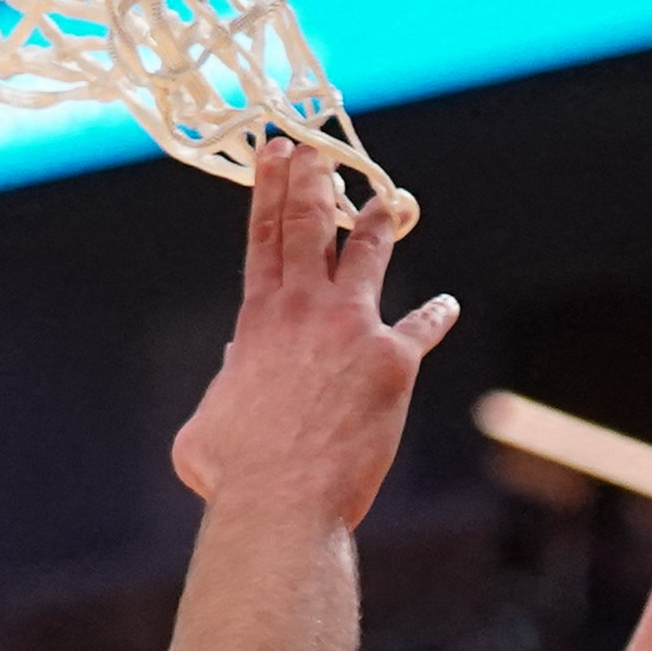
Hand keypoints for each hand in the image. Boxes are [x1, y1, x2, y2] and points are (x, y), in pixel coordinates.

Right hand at [171, 136, 456, 525]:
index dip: (270, 190)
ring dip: (377, 223)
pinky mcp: (392, 359)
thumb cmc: (236, 475)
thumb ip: (220, 389)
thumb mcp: (204, 428)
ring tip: (386, 198)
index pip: (264, 238)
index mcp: (258, 320)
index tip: (274, 152)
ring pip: (368, 256)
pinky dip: (434, 317)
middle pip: (311, 226)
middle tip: (319, 149)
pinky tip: (447, 306)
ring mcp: (350, 328)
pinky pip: (420, 328)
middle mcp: (303, 309)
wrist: (282, 501)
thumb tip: (231, 371)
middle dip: (315, 180)